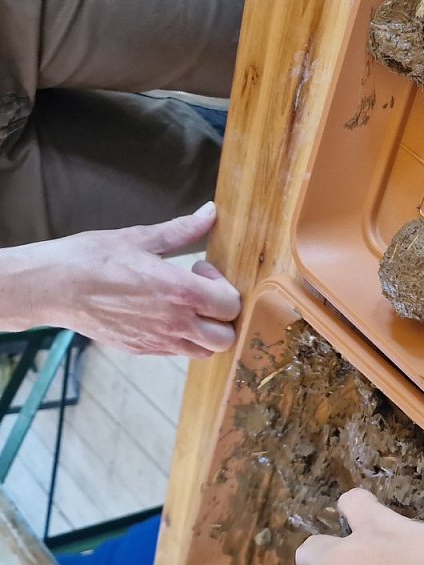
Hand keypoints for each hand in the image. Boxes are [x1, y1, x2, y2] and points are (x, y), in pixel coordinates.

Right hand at [7, 202, 241, 357]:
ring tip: (187, 307)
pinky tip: (166, 315)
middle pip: (226, 337)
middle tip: (201, 293)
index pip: (231, 305)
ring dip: (207, 331)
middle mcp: (175, 322)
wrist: (52, 287)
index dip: (225, 287)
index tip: (202, 271)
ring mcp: (158, 341)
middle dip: (223, 315)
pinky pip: (179, 353)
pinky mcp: (142, 349)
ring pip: (205, 351)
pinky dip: (184, 340)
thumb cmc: (93, 259)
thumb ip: (182, 230)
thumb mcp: (140, 238)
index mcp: (180, 292)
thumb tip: (210, 212)